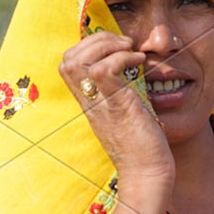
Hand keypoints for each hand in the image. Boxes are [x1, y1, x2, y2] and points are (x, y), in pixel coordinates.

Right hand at [59, 32, 174, 213]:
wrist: (146, 173)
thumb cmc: (141, 145)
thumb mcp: (124, 112)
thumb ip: (119, 92)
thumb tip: (132, 70)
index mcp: (88, 101)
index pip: (67, 64)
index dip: (87, 46)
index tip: (114, 48)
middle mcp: (88, 101)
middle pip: (67, 59)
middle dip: (95, 39)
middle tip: (123, 44)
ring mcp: (99, 103)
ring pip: (78, 60)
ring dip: (107, 44)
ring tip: (130, 50)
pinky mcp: (115, 104)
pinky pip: (104, 69)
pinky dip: (123, 56)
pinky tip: (140, 61)